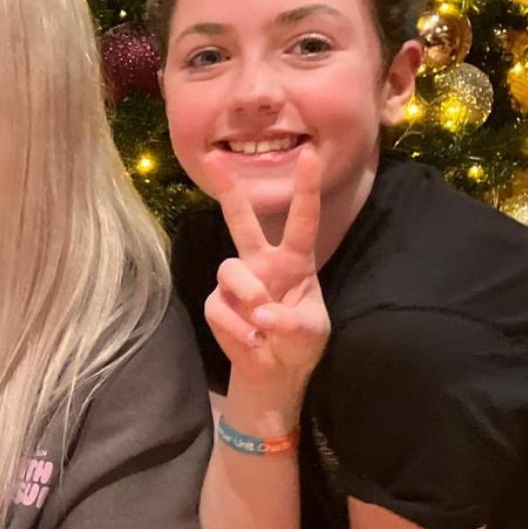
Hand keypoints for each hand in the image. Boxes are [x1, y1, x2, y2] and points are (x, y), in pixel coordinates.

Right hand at [201, 146, 331, 388]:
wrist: (275, 372)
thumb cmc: (300, 342)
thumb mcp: (312, 332)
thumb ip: (293, 322)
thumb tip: (263, 314)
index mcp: (294, 260)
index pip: (302, 220)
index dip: (306, 189)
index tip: (310, 156)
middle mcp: (261, 263)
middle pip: (242, 222)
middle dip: (230, 192)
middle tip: (215, 161)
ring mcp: (235, 282)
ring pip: (229, 269)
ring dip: (248, 296)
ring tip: (262, 325)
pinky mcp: (217, 304)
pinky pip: (220, 308)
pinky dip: (238, 329)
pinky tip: (253, 342)